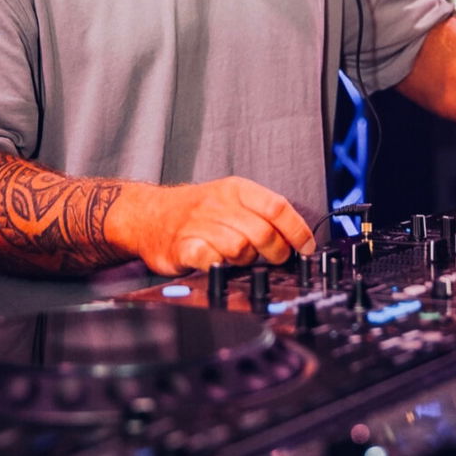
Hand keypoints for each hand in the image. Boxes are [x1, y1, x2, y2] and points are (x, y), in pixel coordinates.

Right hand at [111, 176, 316, 275]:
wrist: (148, 214)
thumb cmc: (197, 211)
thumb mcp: (230, 199)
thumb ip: (261, 214)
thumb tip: (298, 238)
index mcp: (235, 189)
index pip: (277, 206)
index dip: (297, 230)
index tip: (307, 248)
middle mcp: (218, 204)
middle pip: (263, 232)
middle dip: (277, 253)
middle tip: (276, 260)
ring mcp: (199, 224)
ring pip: (240, 248)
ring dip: (247, 261)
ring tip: (242, 260)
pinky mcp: (182, 246)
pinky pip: (210, 260)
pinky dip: (220, 267)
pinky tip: (219, 265)